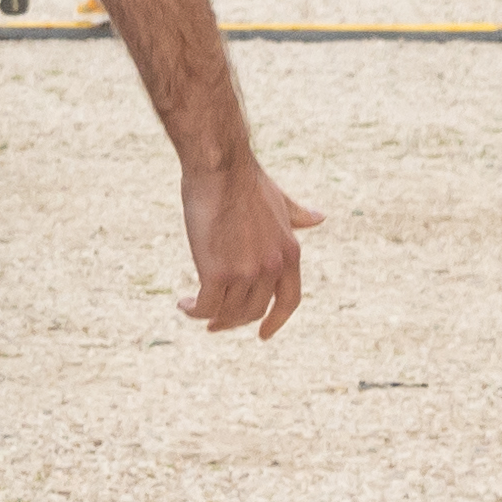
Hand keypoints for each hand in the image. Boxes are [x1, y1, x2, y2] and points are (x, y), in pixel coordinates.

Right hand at [179, 156, 317, 337]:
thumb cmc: (244, 179)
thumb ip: (297, 216)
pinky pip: (206, 305)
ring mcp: (246, 272)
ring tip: (193, 308)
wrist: (220, 167)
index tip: (263, 334)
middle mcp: (272, 267)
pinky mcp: (218, 272)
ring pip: (229, 311)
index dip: (276, 321)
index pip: (289, 301)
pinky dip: (194, 310)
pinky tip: (183, 305)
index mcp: (290, 253)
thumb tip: (319, 218)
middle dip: (233, 320)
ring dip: (210, 316)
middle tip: (214, 322)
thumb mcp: (279, 200)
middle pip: (254, 311)